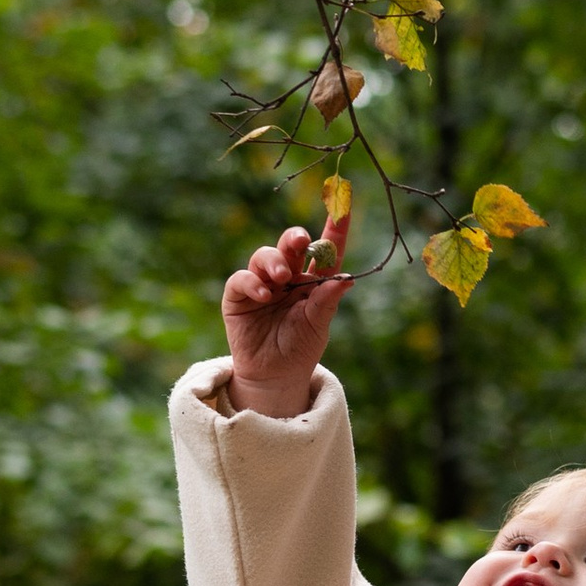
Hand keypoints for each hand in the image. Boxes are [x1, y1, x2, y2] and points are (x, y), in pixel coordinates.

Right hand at [223, 220, 350, 418]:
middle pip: (290, 246)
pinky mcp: (239, 297)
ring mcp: (262, 284)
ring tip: (281, 277)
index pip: (325, 251)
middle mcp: (288, 277)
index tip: (343, 208)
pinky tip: (264, 295)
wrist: (274, 377)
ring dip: (273, 261)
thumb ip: (327, 301)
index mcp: (312, 281)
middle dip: (295, 238)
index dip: (334, 229)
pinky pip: (242, 279)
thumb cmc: (300, 349)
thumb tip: (347, 278)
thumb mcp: (318, 325)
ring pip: (265, 256)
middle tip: (300, 241)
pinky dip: (252, 282)